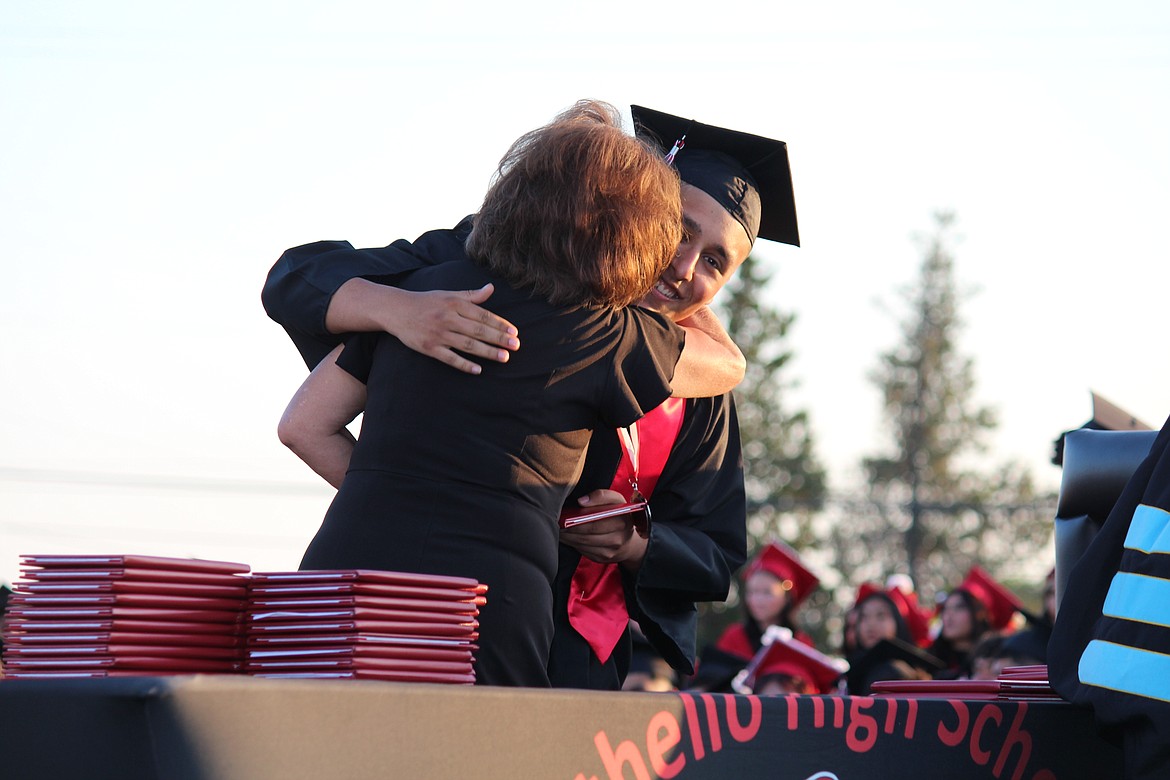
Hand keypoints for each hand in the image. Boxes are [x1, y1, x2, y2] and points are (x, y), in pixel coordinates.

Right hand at [388, 284, 520, 374]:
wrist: (396, 310)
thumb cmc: (426, 302)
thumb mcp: (448, 294)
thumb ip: (471, 295)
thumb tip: (491, 288)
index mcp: (454, 304)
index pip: (482, 315)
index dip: (500, 324)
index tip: (514, 332)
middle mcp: (448, 318)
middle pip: (479, 330)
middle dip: (499, 338)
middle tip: (516, 346)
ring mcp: (439, 334)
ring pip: (468, 345)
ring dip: (488, 352)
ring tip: (504, 357)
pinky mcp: (429, 348)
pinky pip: (450, 358)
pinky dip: (464, 364)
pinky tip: (478, 370)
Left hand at [559, 490, 648, 571]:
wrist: (630, 541)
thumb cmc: (620, 516)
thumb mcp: (616, 500)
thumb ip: (601, 496)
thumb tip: (581, 501)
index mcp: (622, 521)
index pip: (595, 523)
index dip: (577, 521)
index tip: (564, 517)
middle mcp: (618, 539)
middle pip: (587, 535)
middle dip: (569, 530)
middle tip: (558, 523)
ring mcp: (611, 551)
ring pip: (583, 544)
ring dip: (568, 538)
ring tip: (560, 530)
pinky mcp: (603, 559)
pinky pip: (584, 551)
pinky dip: (573, 544)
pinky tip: (568, 537)